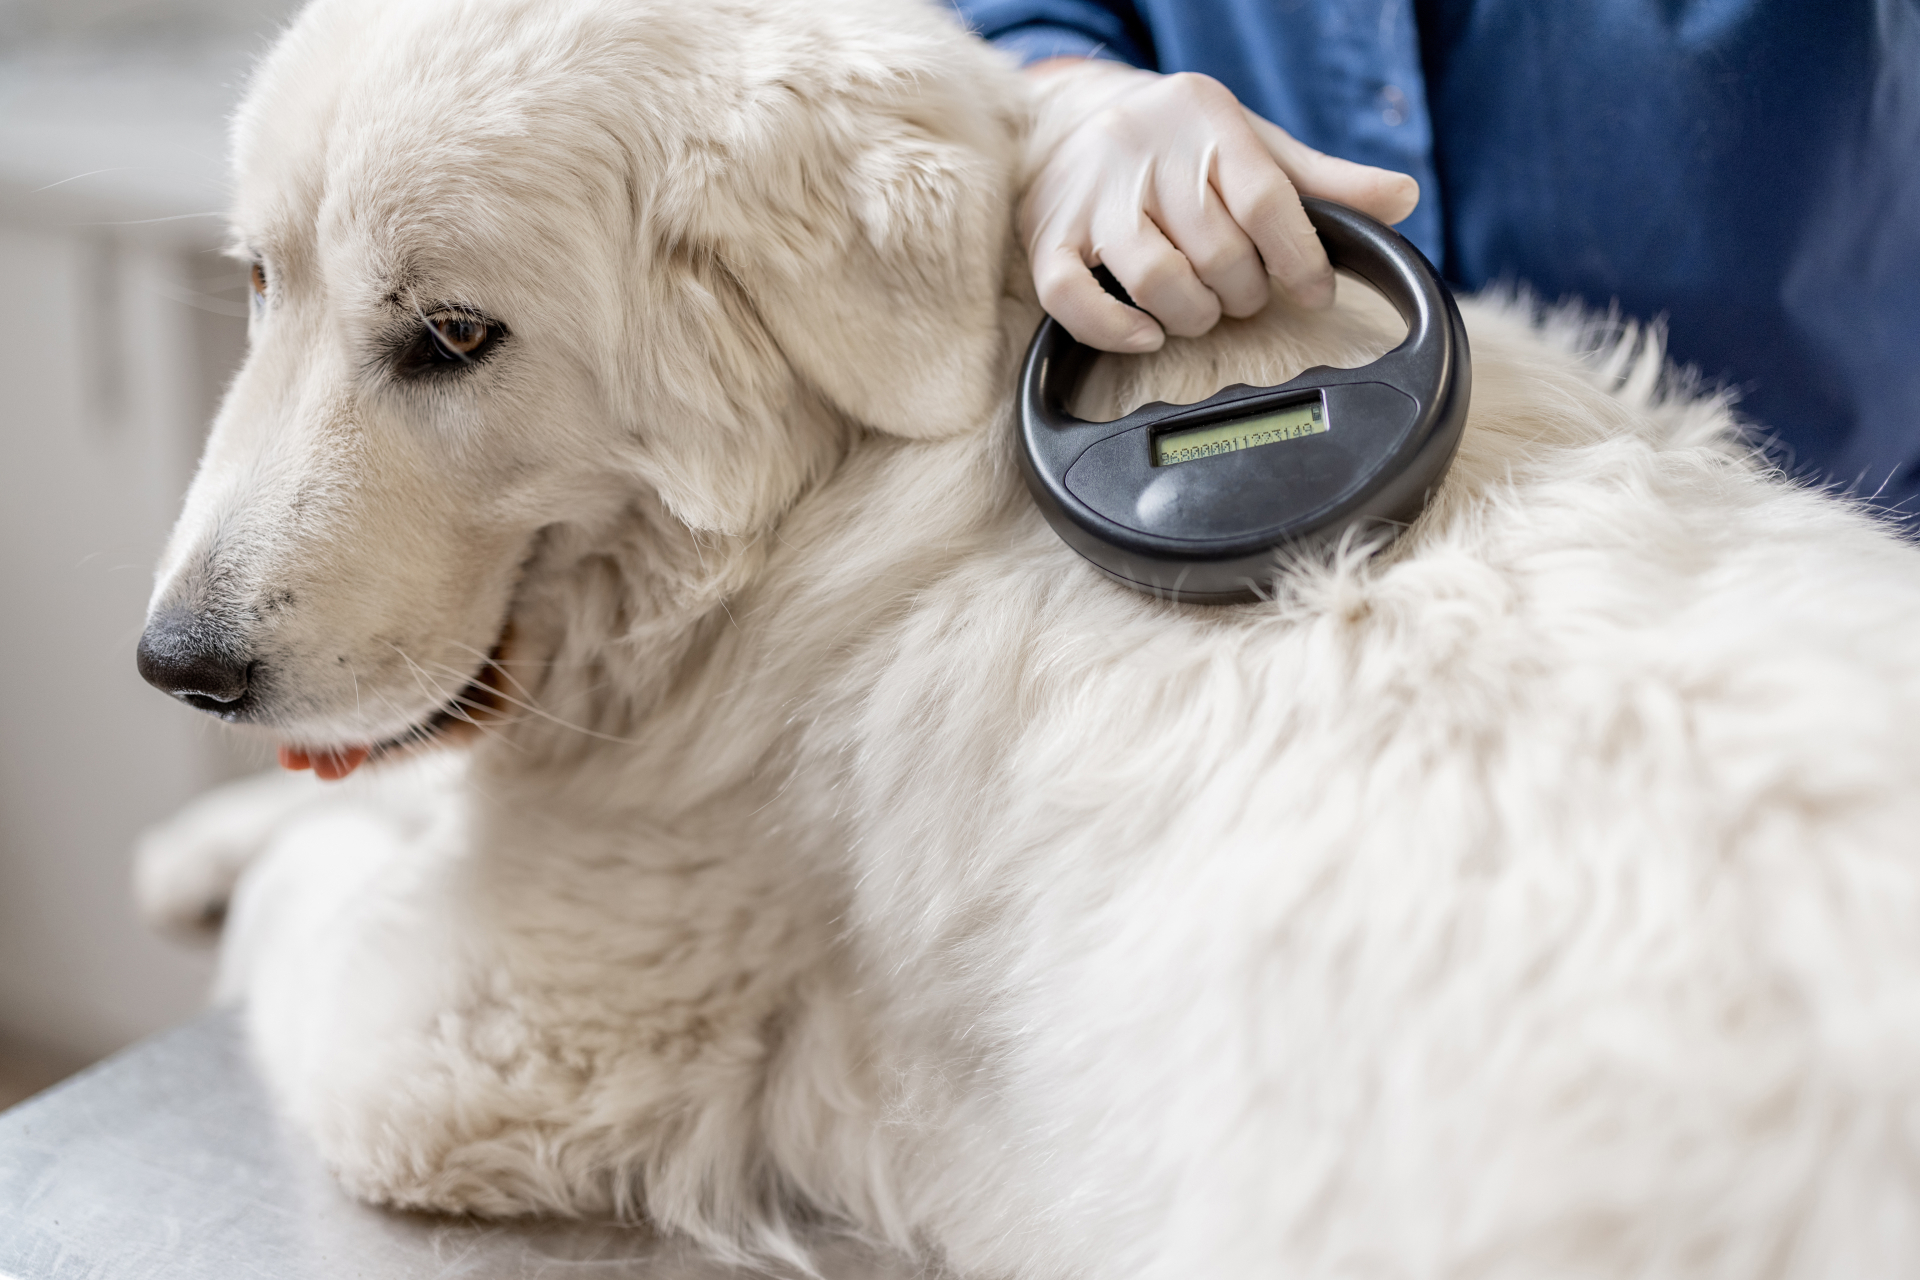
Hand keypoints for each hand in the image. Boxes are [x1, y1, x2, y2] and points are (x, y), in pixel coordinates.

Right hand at [1021, 59, 1420, 352]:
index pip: (1267, 202)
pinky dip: (1114, 329)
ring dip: (1193, 315)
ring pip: (1156, 279)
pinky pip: (1073, 297)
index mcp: (1204, 119)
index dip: (1300, 260)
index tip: (1313, 291)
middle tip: (1245, 295)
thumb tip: (1402, 200)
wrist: (1070, 116)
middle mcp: (1143, 151)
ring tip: (1201, 309)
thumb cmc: (1177, 144)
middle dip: (1245, 291)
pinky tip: (1147, 334)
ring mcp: (1090, 196)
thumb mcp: (1254, 145)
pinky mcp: (1045, 236)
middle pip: (1217, 251)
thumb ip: (1323, 180)